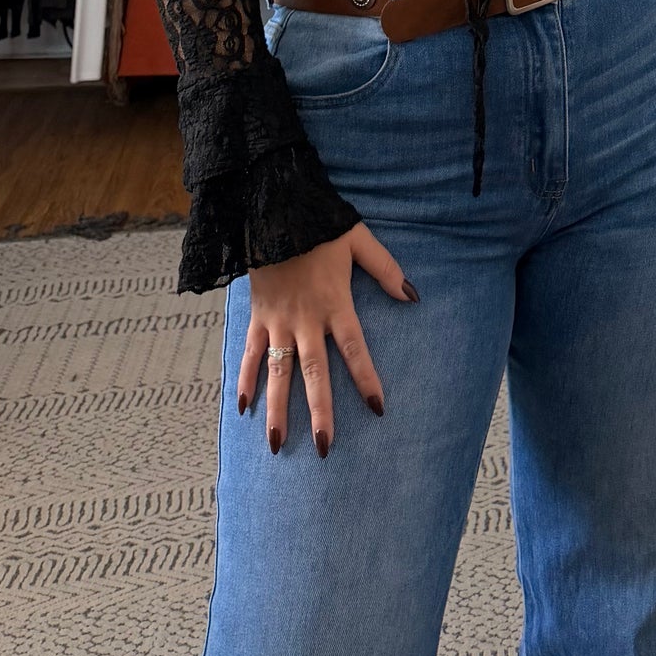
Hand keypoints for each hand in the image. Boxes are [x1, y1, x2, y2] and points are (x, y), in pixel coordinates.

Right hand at [239, 222, 416, 455]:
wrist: (274, 208)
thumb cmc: (320, 224)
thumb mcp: (359, 241)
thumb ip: (386, 270)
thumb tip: (412, 295)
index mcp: (335, 304)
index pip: (356, 350)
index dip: (366, 379)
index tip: (377, 409)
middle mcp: (306, 320)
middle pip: (315, 373)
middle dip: (319, 412)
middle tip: (324, 447)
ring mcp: (278, 321)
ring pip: (278, 373)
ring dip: (277, 409)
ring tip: (278, 444)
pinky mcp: (258, 316)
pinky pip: (250, 353)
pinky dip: (246, 379)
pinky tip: (243, 407)